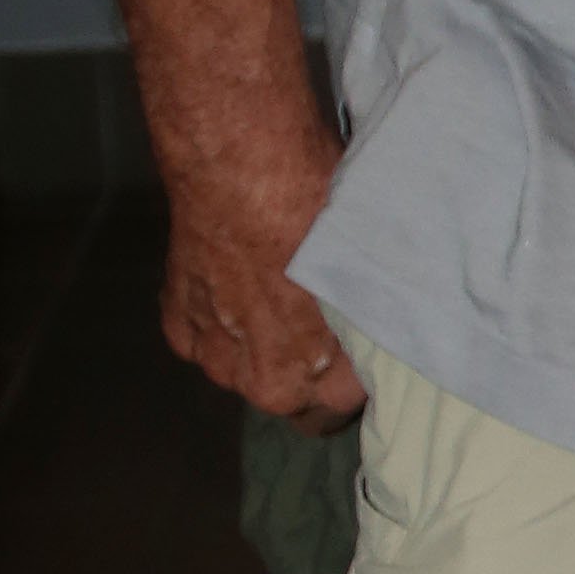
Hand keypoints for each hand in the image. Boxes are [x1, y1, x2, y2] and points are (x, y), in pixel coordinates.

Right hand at [161, 127, 362, 429]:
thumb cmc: (323, 213)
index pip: (344, 406)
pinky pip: (203, 339)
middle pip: (291, 399)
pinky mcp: (177, 323)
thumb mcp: (372, 270)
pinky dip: (217, 319)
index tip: (362, 350)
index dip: (355, 378)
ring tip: (273, 295)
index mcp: (320, 379)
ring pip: (242, 373)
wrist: (242, 167)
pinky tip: (234, 281)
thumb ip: (375, 320)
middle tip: (319, 324)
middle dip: (305, 373)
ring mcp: (212, 355)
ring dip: (256, 346)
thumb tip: (396, 328)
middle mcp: (261, 382)